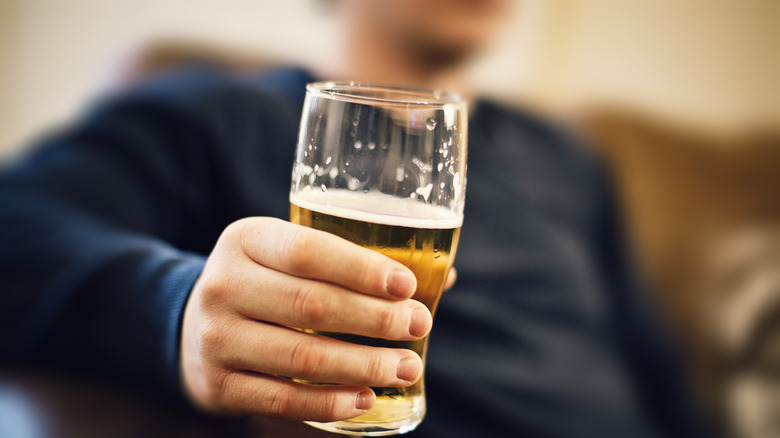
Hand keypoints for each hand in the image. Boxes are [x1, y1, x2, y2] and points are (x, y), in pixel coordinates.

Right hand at [179, 217, 433, 421]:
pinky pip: (282, 398)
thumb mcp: (285, 255)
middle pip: (312, 303)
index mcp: (247, 239)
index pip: (309, 250)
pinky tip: (365, 399)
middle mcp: (224, 284)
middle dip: (375, 318)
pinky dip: (329, 401)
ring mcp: (216, 337)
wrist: (191, 326)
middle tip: (418, 325)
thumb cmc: (264, 284)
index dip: (362, 269)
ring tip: (405, 367)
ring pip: (302, 355)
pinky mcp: (217, 384)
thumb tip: (444, 276)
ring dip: (363, 365)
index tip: (407, 286)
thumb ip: (351, 261)